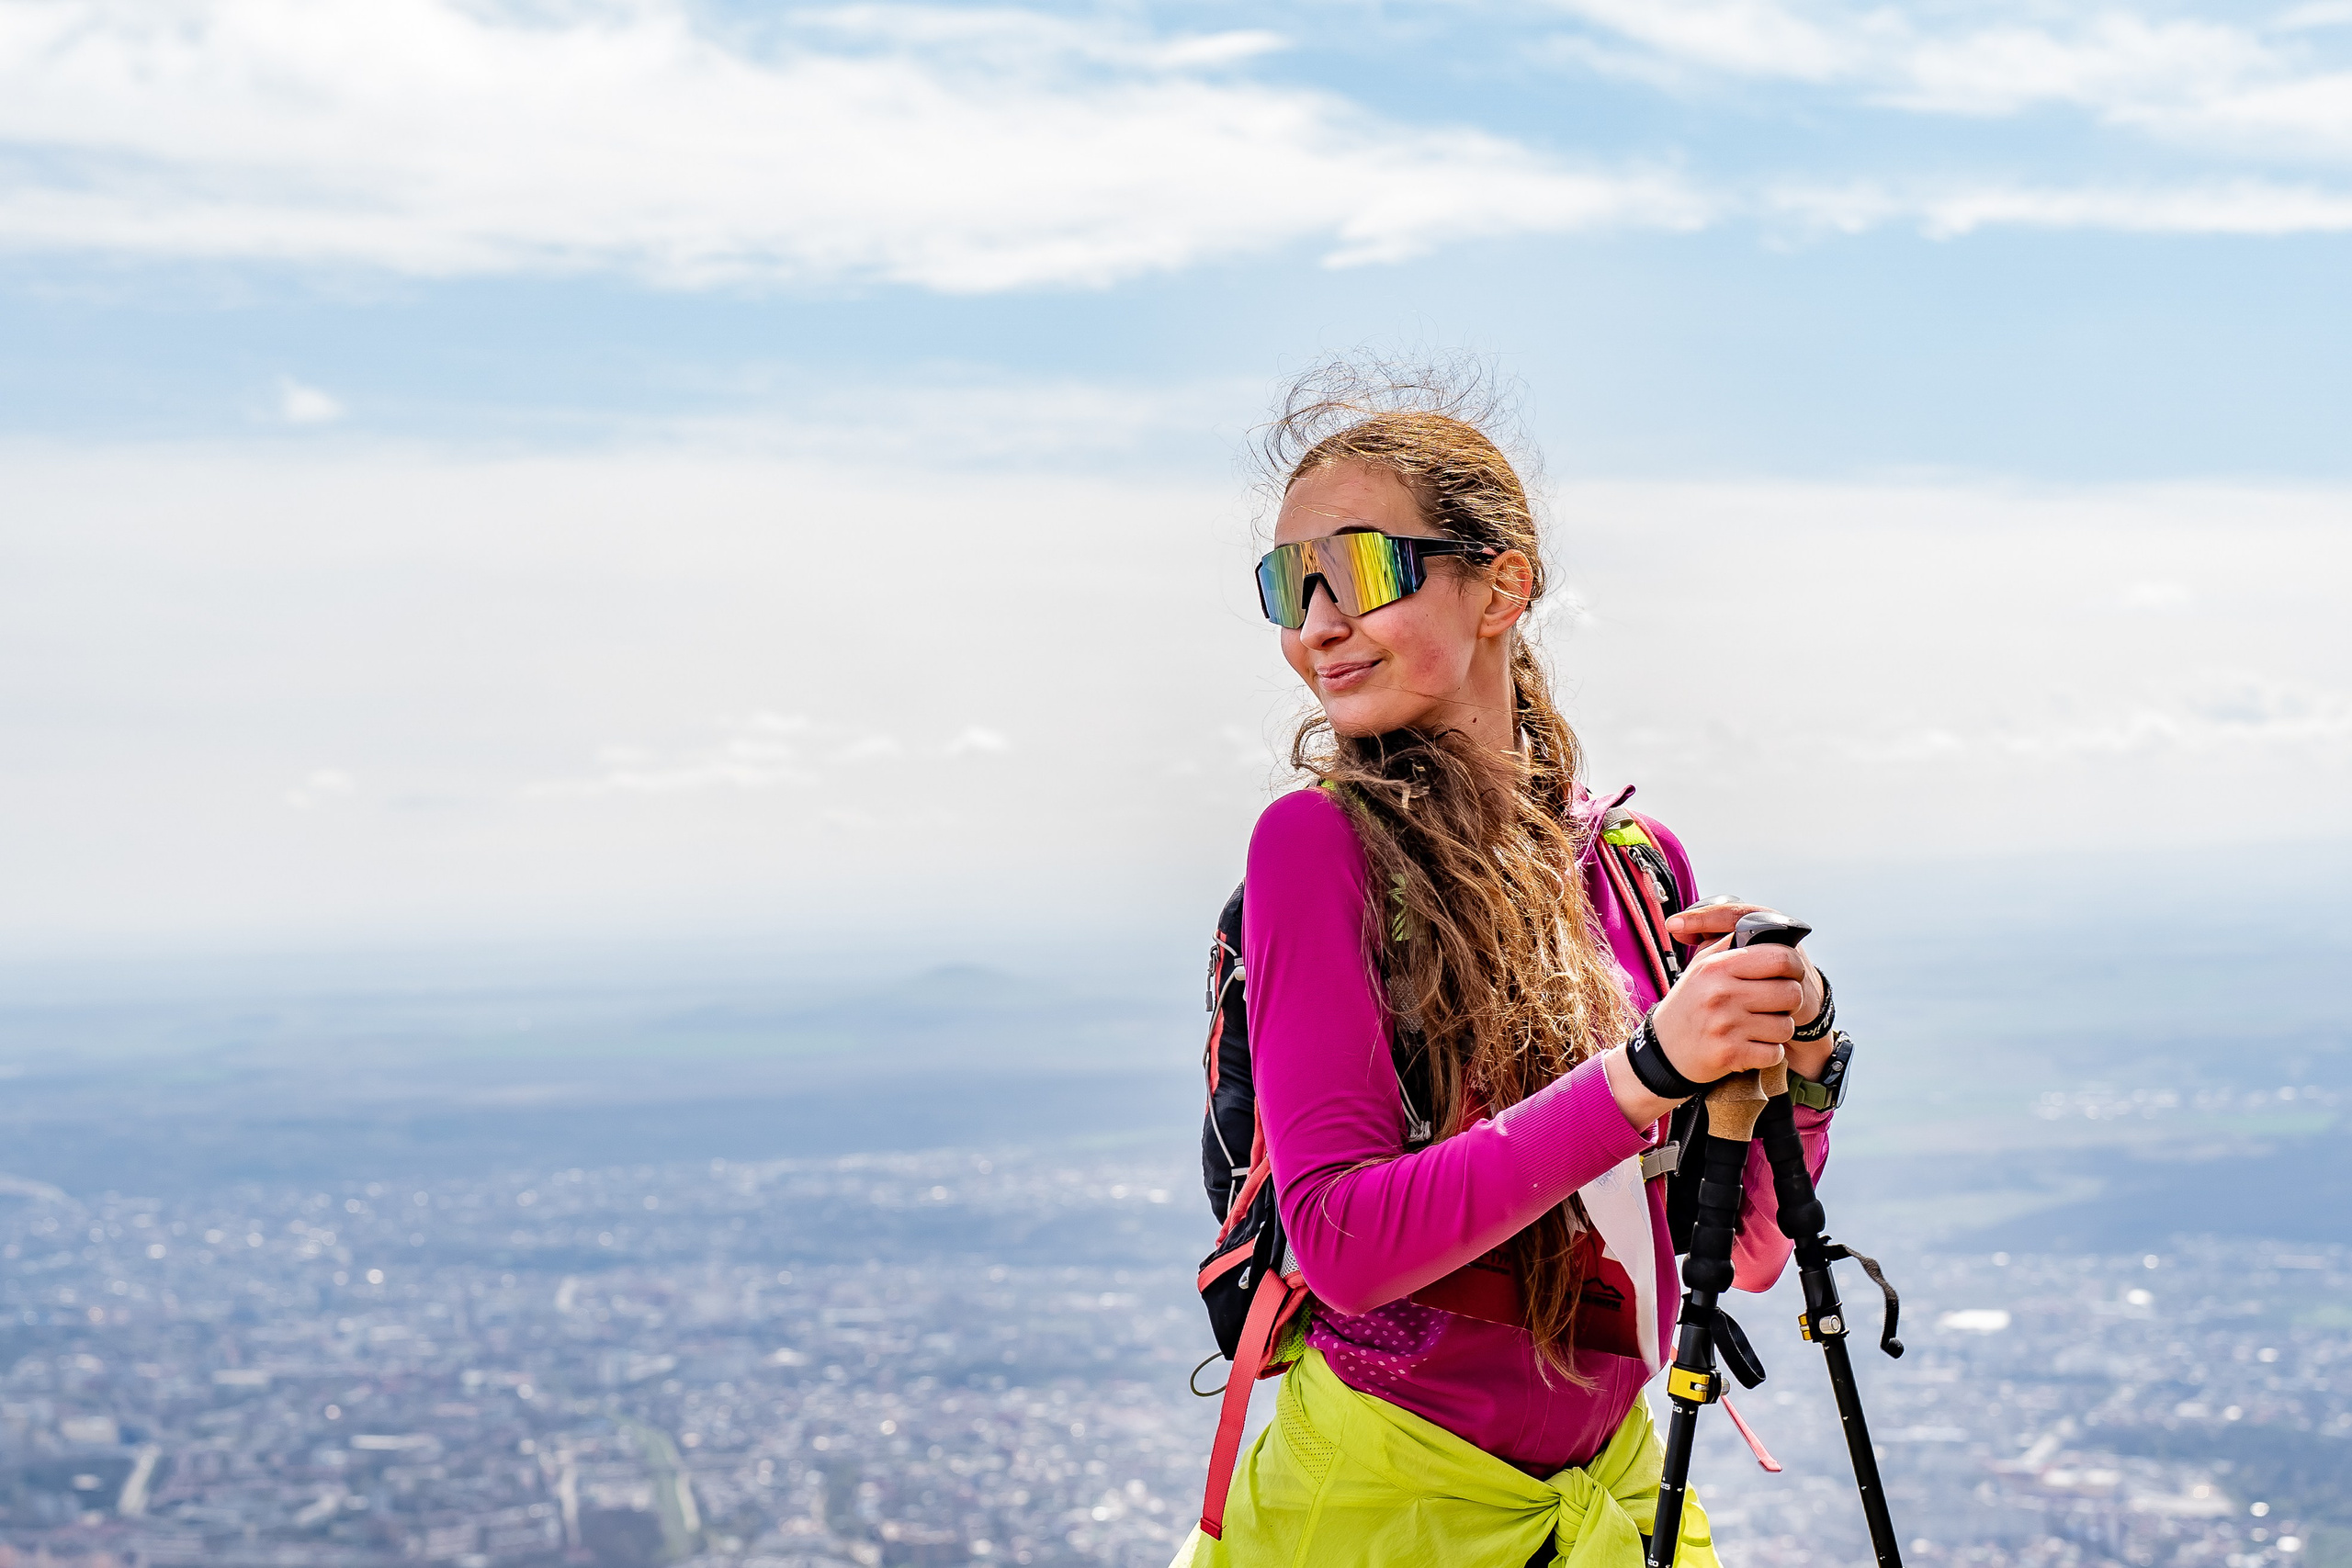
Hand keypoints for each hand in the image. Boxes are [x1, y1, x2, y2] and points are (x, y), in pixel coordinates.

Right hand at [1652, 904, 1812, 1084]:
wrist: (1663, 1050)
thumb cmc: (1690, 1004)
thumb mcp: (1701, 966)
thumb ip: (1729, 943)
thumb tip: (1761, 925)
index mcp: (1716, 966)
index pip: (1780, 958)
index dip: (1794, 966)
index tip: (1790, 974)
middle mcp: (1720, 994)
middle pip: (1791, 993)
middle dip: (1790, 1002)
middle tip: (1776, 1005)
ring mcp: (1725, 1026)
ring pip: (1786, 1026)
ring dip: (1779, 1030)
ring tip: (1759, 1027)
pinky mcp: (1730, 1054)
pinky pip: (1774, 1053)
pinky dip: (1769, 1053)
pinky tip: (1752, 1046)